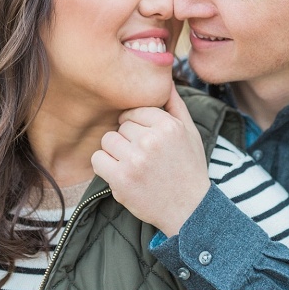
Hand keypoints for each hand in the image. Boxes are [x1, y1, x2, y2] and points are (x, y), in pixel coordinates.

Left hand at [91, 83, 210, 236]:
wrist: (190, 210)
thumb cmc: (189, 168)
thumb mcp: (190, 132)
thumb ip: (174, 104)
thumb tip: (163, 79)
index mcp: (168, 125)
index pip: (136, 111)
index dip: (138, 126)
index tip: (147, 141)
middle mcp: (151, 140)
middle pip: (121, 125)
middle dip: (129, 139)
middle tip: (145, 157)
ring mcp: (135, 160)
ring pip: (108, 140)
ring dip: (116, 152)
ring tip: (134, 165)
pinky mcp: (121, 179)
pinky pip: (98, 159)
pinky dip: (105, 166)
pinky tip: (122, 175)